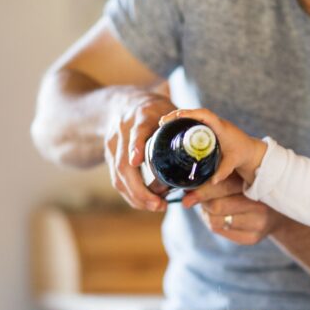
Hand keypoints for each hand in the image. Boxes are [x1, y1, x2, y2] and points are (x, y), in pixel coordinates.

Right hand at [104, 91, 176, 210]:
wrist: (125, 102)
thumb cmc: (157, 110)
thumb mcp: (170, 114)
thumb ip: (182, 132)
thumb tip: (200, 159)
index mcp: (140, 116)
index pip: (136, 132)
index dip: (135, 147)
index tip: (137, 162)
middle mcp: (122, 130)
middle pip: (123, 163)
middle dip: (139, 189)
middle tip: (159, 204)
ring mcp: (113, 144)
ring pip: (118, 175)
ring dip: (135, 196)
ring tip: (156, 206)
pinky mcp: (109, 155)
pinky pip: (117, 179)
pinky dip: (131, 194)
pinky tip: (145, 203)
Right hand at [159, 109, 266, 184]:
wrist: (250, 150)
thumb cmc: (242, 153)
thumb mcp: (233, 162)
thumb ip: (224, 171)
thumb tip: (214, 182)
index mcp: (220, 127)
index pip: (205, 115)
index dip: (190, 114)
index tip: (177, 117)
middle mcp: (215, 122)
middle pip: (194, 113)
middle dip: (177, 115)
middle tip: (162, 122)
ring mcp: (211, 124)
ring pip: (192, 116)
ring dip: (178, 118)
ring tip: (163, 124)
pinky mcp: (208, 128)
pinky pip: (193, 122)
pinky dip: (182, 123)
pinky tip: (171, 129)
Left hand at [181, 174, 283, 245]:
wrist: (278, 212)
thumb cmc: (252, 190)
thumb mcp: (241, 178)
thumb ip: (220, 179)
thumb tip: (188, 188)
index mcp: (257, 184)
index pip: (223, 187)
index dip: (202, 190)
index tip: (186, 191)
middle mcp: (260, 206)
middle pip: (217, 206)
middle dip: (202, 201)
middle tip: (193, 196)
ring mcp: (258, 225)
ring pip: (215, 221)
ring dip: (206, 213)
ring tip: (209, 205)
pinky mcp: (253, 238)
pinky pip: (220, 230)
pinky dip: (213, 222)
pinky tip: (218, 215)